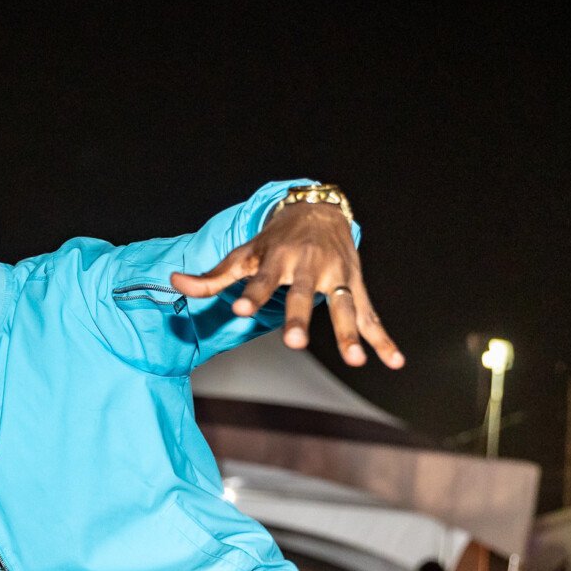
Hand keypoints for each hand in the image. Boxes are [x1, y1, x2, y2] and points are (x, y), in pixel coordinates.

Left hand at [169, 204, 404, 367]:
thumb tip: (175, 283)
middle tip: (294, 342)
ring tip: (354, 359)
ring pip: (343, 307)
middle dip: (300, 317)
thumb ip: (212, 277)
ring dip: (350, 332)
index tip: (238, 307)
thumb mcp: (244, 253)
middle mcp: (309, 266)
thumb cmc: (275, 240)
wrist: (318, 209)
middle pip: (304, 295)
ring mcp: (336, 276)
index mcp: (278, 258)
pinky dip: (383, 339)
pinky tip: (394, 360)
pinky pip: (371, 315)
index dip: (251, 293)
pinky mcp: (355, 286)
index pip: (262, 278)